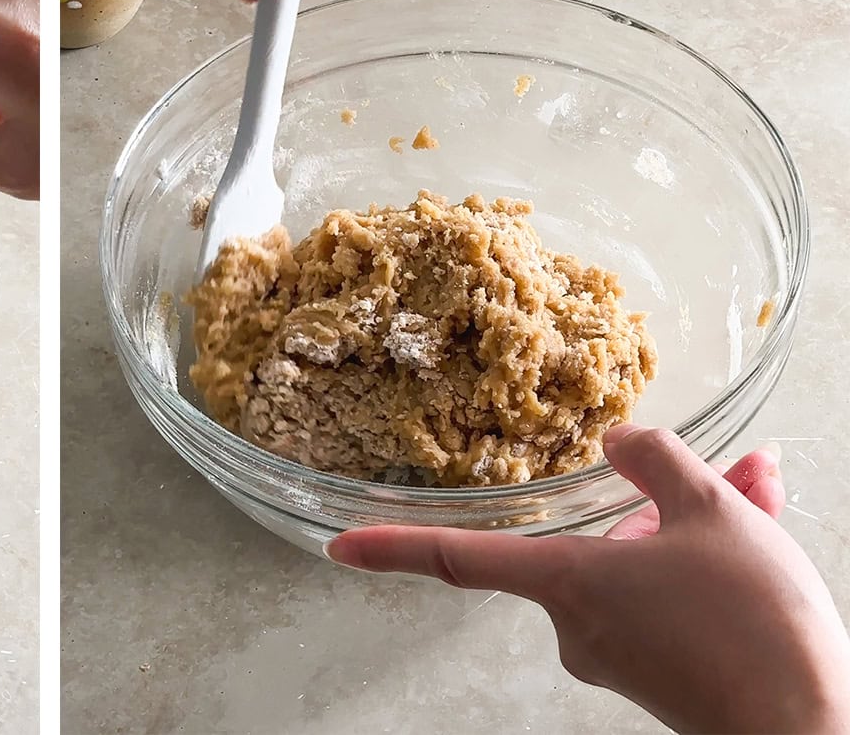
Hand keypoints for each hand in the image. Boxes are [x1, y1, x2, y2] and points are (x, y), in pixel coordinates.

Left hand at [326, 425, 849, 733]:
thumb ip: (658, 463)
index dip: (395, 548)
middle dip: (661, 510)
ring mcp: (619, 655)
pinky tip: (761, 538)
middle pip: (602, 544)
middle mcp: (579, 625)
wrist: (810, 730)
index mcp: (568, 584)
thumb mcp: (714, 514)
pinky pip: (673, 600)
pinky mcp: (659, 675)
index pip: (459, 559)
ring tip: (761, 498)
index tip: (339, 548)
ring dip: (701, 532)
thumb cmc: (753, 623)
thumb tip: (619, 437)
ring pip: (648, 566)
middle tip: (730, 487)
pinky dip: (712, 567)